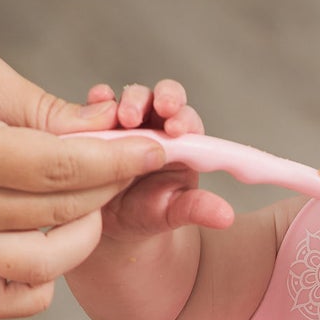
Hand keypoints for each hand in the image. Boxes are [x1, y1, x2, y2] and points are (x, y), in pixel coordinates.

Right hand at [91, 76, 235, 247]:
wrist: (113, 222)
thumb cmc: (148, 212)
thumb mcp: (172, 213)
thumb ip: (196, 208)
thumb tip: (225, 217)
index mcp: (181, 142)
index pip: (186, 118)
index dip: (182, 117)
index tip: (176, 129)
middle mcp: (154, 126)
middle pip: (158, 98)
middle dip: (154, 99)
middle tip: (150, 112)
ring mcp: (125, 123)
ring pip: (128, 99)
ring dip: (126, 102)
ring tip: (122, 118)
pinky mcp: (98, 125)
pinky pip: (96, 107)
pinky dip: (96, 101)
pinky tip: (94, 102)